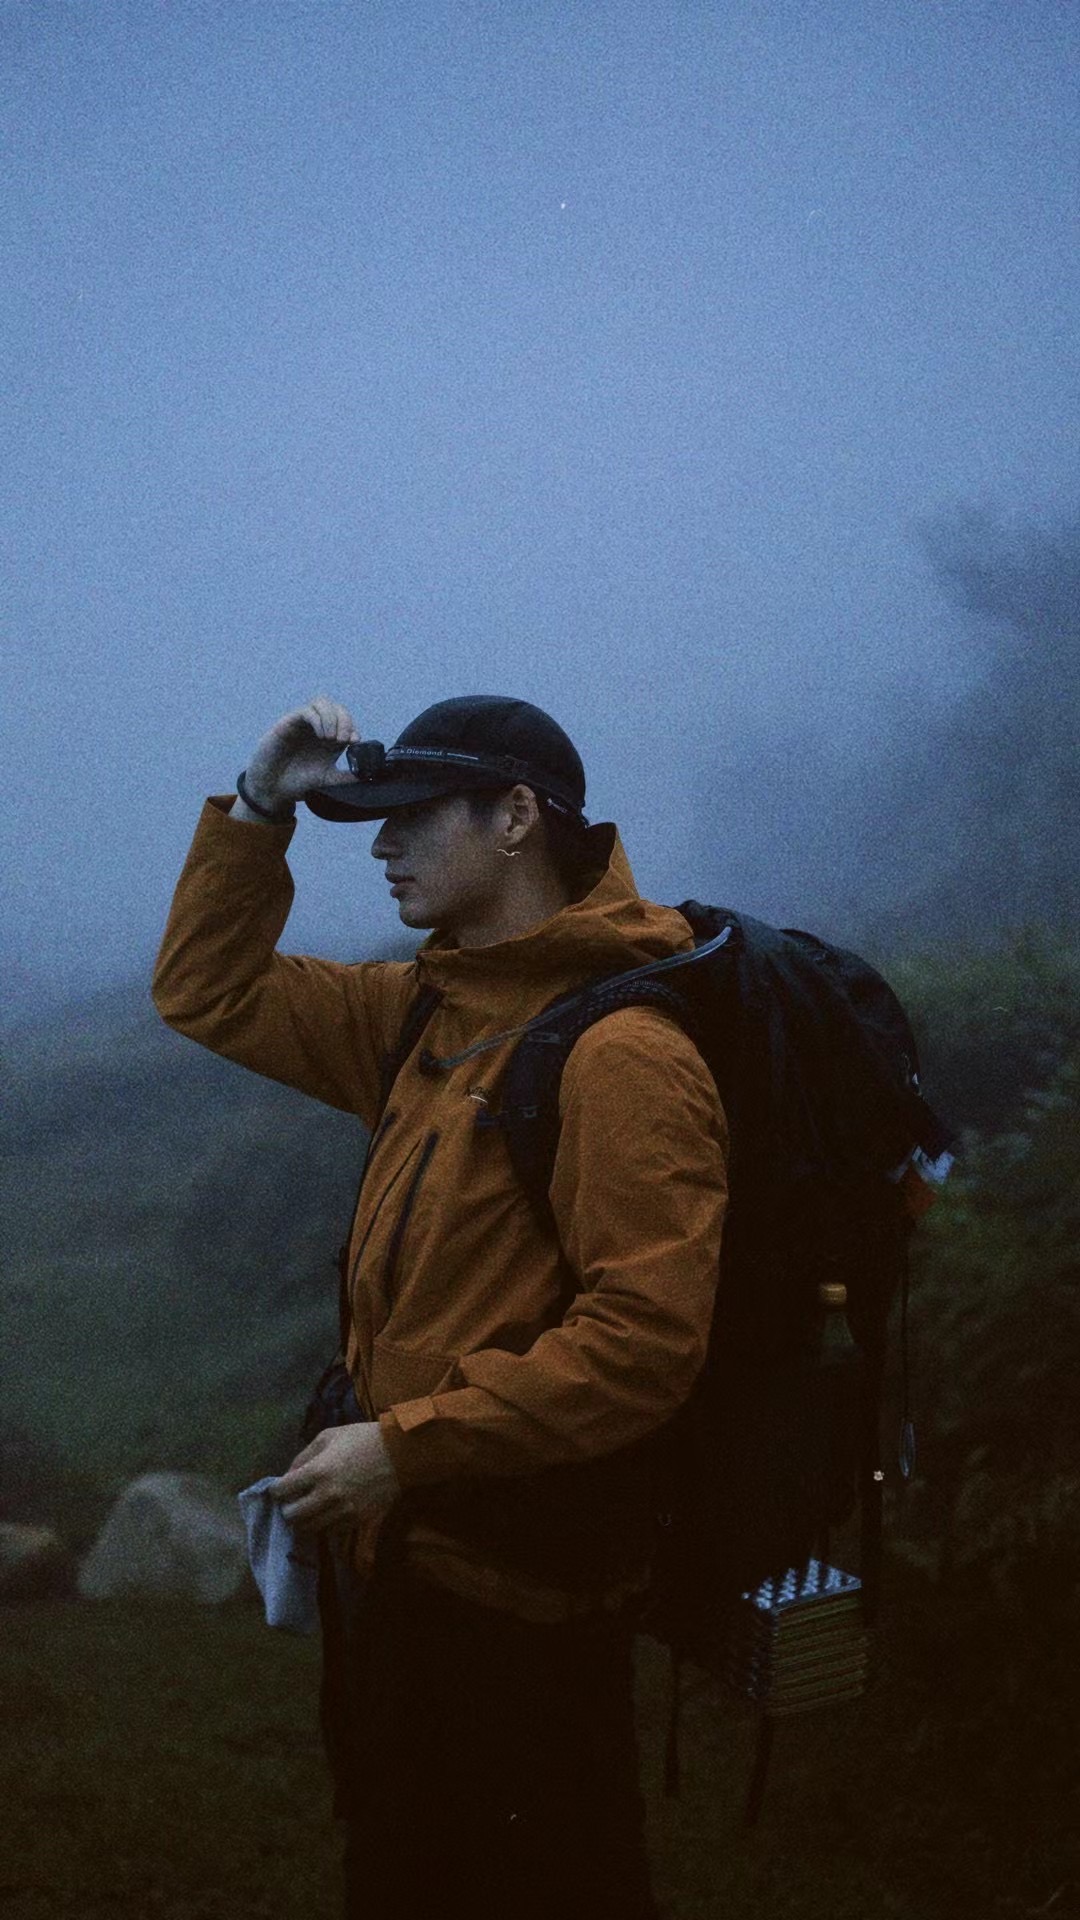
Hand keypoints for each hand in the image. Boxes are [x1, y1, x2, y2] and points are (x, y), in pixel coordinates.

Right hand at [241, 696, 362, 812]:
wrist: (274, 786)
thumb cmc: (298, 781)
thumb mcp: (327, 779)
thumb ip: (346, 776)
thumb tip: (365, 774)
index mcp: (329, 738)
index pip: (346, 721)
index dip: (353, 727)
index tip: (354, 742)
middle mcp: (318, 727)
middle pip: (337, 708)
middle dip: (345, 721)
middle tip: (343, 740)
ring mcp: (304, 724)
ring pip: (322, 702)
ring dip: (332, 717)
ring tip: (332, 738)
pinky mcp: (290, 723)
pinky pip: (307, 711)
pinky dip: (319, 719)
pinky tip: (321, 736)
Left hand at [272, 1424, 399, 1534]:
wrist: (400, 1454)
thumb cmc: (363, 1439)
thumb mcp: (329, 1436)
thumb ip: (304, 1456)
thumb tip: (288, 1475)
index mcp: (318, 1471)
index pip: (282, 1491)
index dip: (277, 1490)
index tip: (281, 1488)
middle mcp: (327, 1495)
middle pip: (292, 1516)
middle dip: (287, 1509)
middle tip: (293, 1502)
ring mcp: (343, 1511)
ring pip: (309, 1529)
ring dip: (304, 1520)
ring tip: (308, 1510)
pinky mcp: (357, 1521)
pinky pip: (330, 1532)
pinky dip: (324, 1525)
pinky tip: (327, 1513)